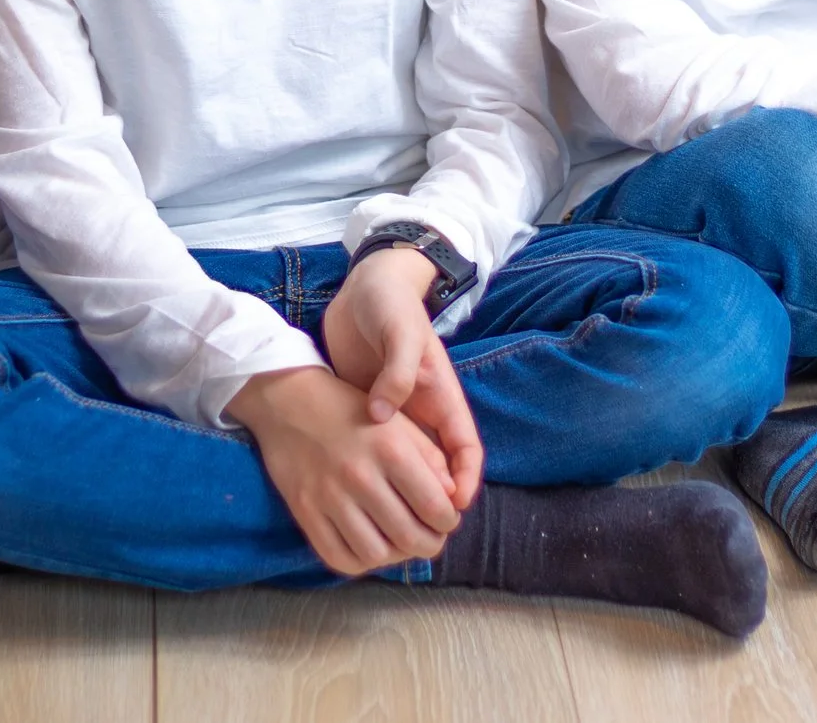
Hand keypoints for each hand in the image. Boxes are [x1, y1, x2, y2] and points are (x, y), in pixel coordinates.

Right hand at [227, 365, 463, 575]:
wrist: (289, 400)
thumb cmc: (351, 409)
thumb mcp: (398, 422)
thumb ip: (430, 458)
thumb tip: (451, 498)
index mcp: (390, 450)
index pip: (434, 507)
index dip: (448, 522)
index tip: (445, 519)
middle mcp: (361, 477)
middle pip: (409, 537)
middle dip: (429, 544)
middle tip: (429, 537)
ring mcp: (329, 497)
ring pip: (376, 554)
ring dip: (395, 556)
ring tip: (399, 543)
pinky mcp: (305, 511)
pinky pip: (337, 557)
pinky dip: (360, 562)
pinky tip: (369, 546)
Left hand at [321, 246, 483, 509]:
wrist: (362, 287)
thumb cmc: (391, 306)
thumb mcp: (401, 334)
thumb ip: (396, 373)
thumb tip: (381, 417)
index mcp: (441, 396)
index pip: (465, 449)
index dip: (465, 480)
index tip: (453, 507)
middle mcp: (420, 411)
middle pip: (436, 467)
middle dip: (432, 499)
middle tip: (417, 528)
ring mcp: (394, 414)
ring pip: (405, 465)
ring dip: (399, 491)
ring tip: (384, 519)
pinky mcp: (366, 412)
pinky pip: (374, 452)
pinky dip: (370, 473)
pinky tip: (351, 491)